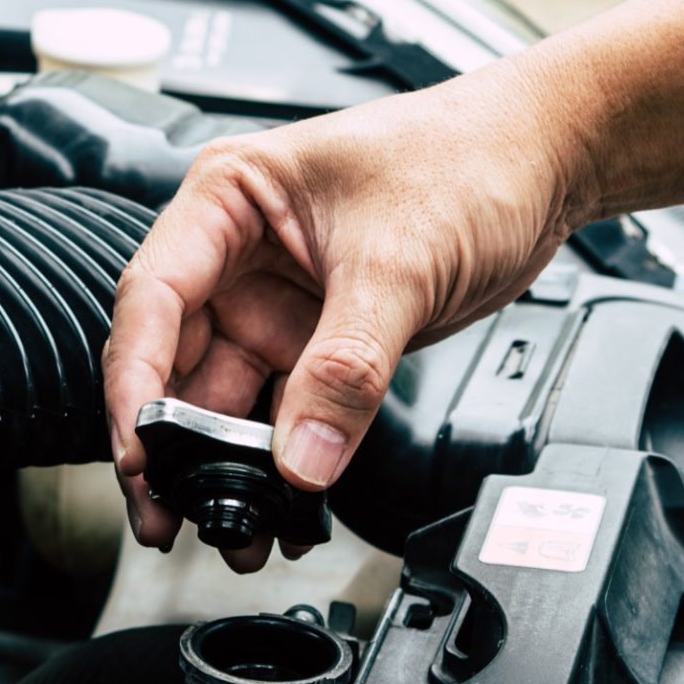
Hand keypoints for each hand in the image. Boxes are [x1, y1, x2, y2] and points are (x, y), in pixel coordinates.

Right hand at [103, 64, 586, 571]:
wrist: (547, 162)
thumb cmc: (469, 156)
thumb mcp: (400, 262)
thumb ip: (346, 368)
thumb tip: (301, 458)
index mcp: (228, 198)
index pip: (153, 298)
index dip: (136, 382)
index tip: (140, 450)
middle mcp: (237, 252)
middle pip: (175, 362)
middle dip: (170, 446)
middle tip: (166, 514)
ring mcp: (273, 301)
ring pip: (224, 400)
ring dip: (224, 468)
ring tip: (230, 527)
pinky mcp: (316, 340)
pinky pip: (283, 412)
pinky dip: (281, 462)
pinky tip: (284, 506)